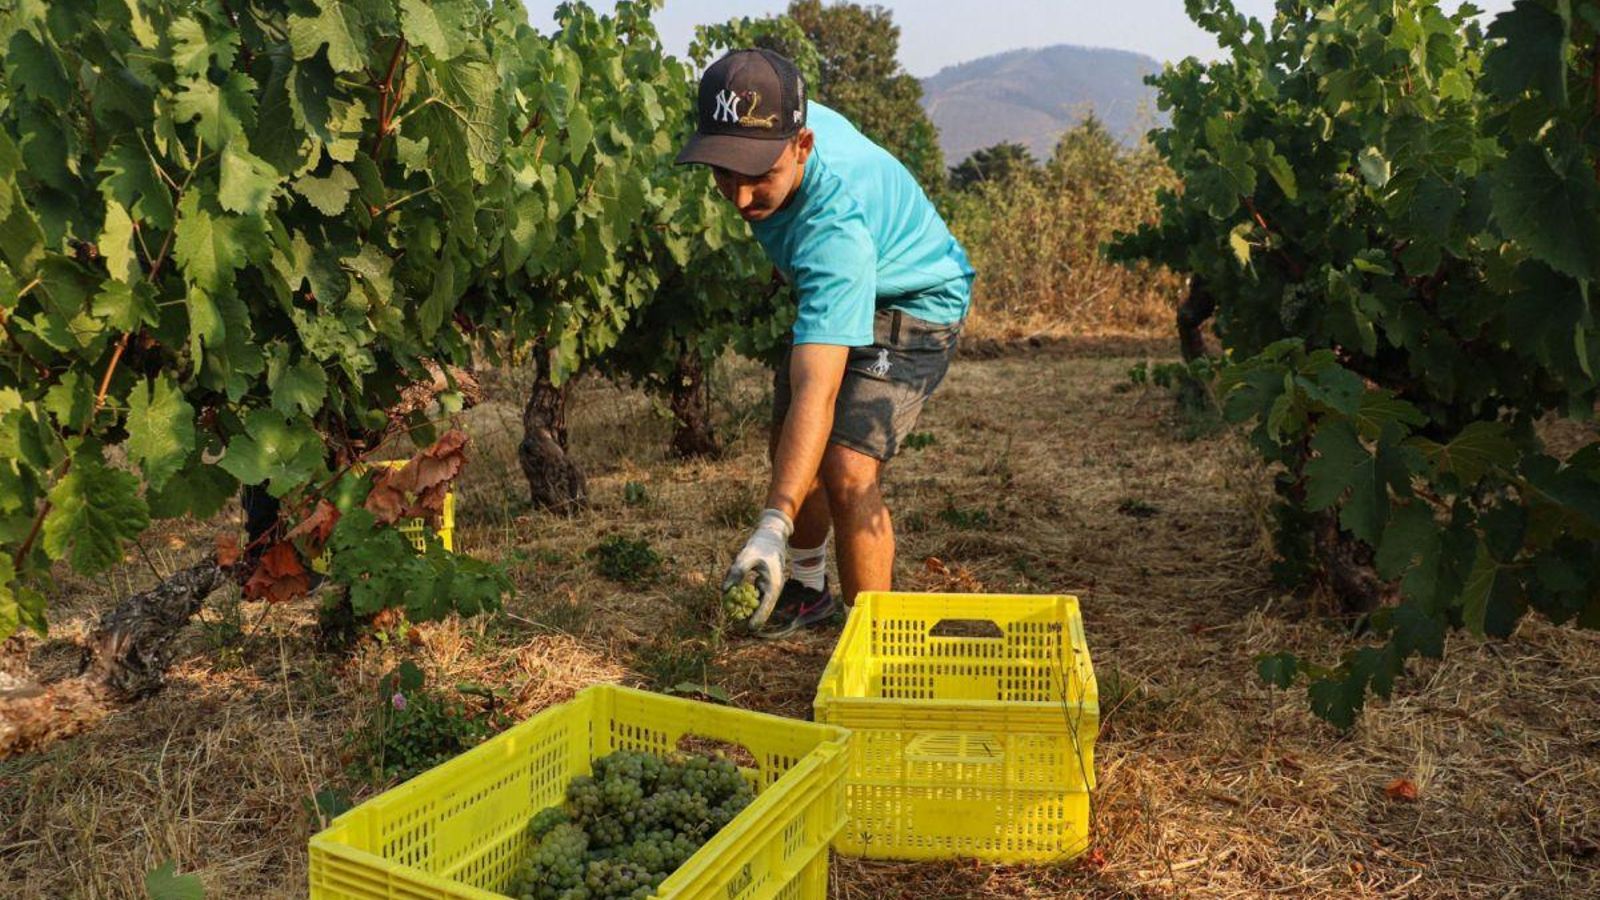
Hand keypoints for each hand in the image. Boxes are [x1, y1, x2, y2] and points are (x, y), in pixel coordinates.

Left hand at [722, 508, 792, 626]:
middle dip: (752, 617)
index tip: (749, 629)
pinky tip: (739, 603)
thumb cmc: (759, 545)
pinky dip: (748, 599)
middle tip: (740, 629)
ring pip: (759, 602)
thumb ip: (736, 572)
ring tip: (737, 619)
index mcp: (772, 583)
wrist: (771, 535)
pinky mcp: (765, 582)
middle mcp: (773, 587)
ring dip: (749, 609)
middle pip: (763, 607)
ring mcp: (770, 585)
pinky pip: (757, 595)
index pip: (765, 606)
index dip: (758, 618)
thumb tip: (724, 590)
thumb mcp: (746, 556)